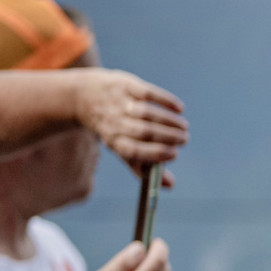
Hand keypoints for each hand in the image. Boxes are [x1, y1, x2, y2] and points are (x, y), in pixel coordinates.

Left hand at [70, 69, 187, 178]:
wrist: (86, 97)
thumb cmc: (113, 128)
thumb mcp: (122, 147)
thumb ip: (145, 166)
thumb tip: (170, 185)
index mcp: (113, 141)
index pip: (133, 150)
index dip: (155, 153)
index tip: (174, 154)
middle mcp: (114, 122)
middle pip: (143, 131)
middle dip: (168, 136)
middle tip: (185, 140)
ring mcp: (119, 102)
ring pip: (146, 112)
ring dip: (169, 120)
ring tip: (184, 127)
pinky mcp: (125, 85)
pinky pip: (147, 93)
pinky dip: (166, 101)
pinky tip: (179, 109)